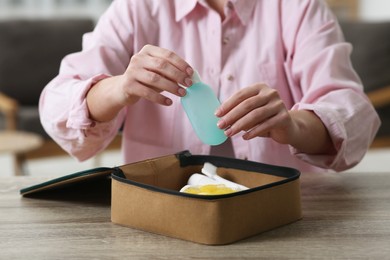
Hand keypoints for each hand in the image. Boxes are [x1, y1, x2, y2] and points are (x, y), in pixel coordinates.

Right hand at [86, 45, 192, 121]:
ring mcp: (132, 71)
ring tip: (182, 93)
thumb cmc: (145, 79)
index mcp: (147, 50)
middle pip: (162, 65)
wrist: (122, 89)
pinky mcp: (128, 85)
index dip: (181, 64)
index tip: (191, 73)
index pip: (167, 55)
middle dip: (178, 75)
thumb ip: (170, 72)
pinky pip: (147, 92)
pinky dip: (160, 98)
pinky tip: (169, 102)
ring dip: (171, 87)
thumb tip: (189, 78)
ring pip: (155, 78)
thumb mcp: (157, 72)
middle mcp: (138, 58)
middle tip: (189, 84)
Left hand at [215, 83, 334, 154]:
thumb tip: (220, 118)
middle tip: (220, 125)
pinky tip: (244, 137)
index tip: (217, 114)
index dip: (227, 104)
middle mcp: (271, 93)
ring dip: (239, 125)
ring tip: (229, 133)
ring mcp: (279, 104)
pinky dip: (253, 132)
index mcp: (260, 88)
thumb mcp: (251, 112)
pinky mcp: (284, 117)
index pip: (241, 95)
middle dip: (231, 116)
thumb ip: (238, 112)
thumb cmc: (265, 118)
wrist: (288, 127)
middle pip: (247, 105)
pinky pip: (265, 125)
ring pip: (255, 115)